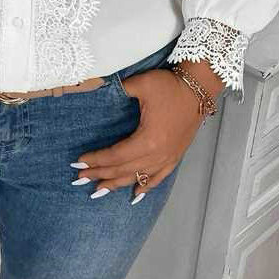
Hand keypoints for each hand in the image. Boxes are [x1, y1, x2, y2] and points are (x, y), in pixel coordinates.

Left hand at [73, 66, 216, 202]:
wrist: (199, 89)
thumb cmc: (169, 86)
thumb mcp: (142, 84)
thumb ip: (119, 89)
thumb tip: (98, 87)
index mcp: (147, 140)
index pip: (115, 156)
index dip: (96, 160)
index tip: (78, 162)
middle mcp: (158, 155)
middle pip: (123, 169)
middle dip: (100, 174)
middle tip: (79, 179)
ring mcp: (168, 158)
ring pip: (138, 177)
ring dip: (117, 184)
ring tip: (98, 190)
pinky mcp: (176, 156)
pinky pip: (159, 178)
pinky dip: (146, 187)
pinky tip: (135, 195)